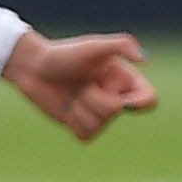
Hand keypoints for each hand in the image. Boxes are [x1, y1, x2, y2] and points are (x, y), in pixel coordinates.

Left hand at [6, 31, 156, 142]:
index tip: (122, 100)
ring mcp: (97, 113)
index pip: (148, 99)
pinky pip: (85, 136)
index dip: (139, 104)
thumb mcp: (94, 46)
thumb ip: (122, 45)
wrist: (33, 67)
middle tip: (81, 84)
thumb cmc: (64, 53)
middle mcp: (115, 97)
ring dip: (80, 109)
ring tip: (72, 93)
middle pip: (115, 113)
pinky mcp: (80, 125)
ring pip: (99, 126)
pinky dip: (73, 122)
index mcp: (124, 80)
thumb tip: (145, 60)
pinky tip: (66, 107)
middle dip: (94, 98)